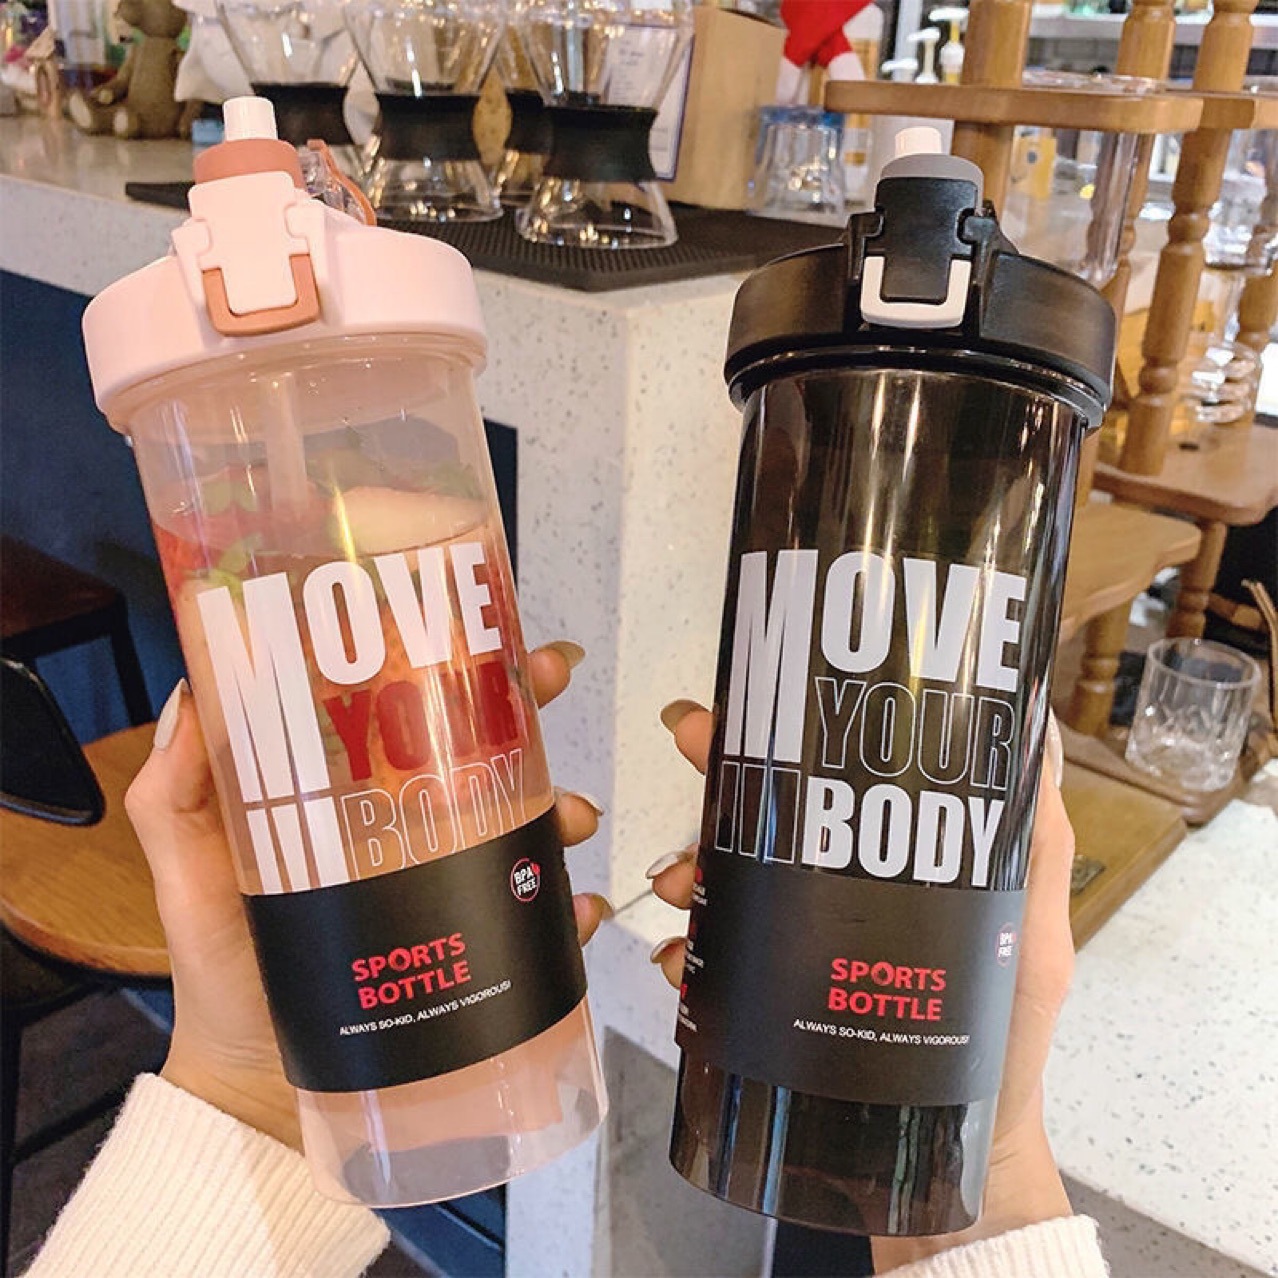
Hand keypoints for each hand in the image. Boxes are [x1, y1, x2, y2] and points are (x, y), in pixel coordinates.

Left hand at [125, 644, 610, 1151]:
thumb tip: (192, 692)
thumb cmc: (223, 969)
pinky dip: (568, 912)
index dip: (448, 664)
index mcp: (355, 798)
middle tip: (553, 681)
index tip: (484, 629)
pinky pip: (537, 923)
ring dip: (559, 811)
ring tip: (567, 822)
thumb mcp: (189, 874)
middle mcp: (413, 832)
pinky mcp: (477, 955)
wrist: (258, 1087)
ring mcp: (451, 892)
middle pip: (483, 756)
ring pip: (525, 829)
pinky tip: (576, 911)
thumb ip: (176, 794)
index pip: (407, 714)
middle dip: (529, 709)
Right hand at [651, 703, 1075, 1266]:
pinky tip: (681, 957)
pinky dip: (688, 954)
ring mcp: (794, 955)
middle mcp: (832, 903)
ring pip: (725, 886)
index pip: (828, 785)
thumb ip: (1033, 846)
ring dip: (693, 868)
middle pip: (764, 820)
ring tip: (682, 881)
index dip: (780, 735)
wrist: (957, 1169)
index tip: (744, 702)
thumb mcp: (1033, 940)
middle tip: (686, 742)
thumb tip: (1038, 728)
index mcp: (885, 872)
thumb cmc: (1005, 1050)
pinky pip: (713, 967)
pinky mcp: (764, 1010)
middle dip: (717, 774)